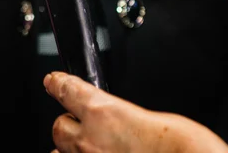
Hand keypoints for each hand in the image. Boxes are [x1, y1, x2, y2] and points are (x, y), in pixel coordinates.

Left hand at [45, 72, 227, 152]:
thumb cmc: (175, 143)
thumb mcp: (142, 115)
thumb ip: (117, 116)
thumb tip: (110, 119)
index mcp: (102, 112)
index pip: (67, 90)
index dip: (58, 83)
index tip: (52, 80)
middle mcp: (89, 139)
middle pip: (58, 126)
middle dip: (68, 123)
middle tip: (80, 124)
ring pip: (59, 152)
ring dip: (70, 149)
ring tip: (87, 147)